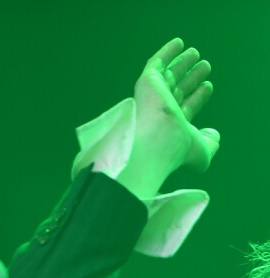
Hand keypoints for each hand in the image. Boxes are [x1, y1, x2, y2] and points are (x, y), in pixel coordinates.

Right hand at [116, 38, 219, 197]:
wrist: (157, 139)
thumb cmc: (176, 148)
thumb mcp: (201, 151)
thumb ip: (210, 143)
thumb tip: (213, 134)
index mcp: (171, 126)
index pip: (186, 107)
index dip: (198, 97)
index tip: (208, 86)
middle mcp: (161, 111)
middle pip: (178, 90)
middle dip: (191, 78)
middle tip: (204, 67)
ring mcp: (153, 96)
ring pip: (169, 76)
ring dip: (183, 64)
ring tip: (196, 54)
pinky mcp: (147, 82)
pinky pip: (156, 64)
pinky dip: (167, 53)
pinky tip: (178, 43)